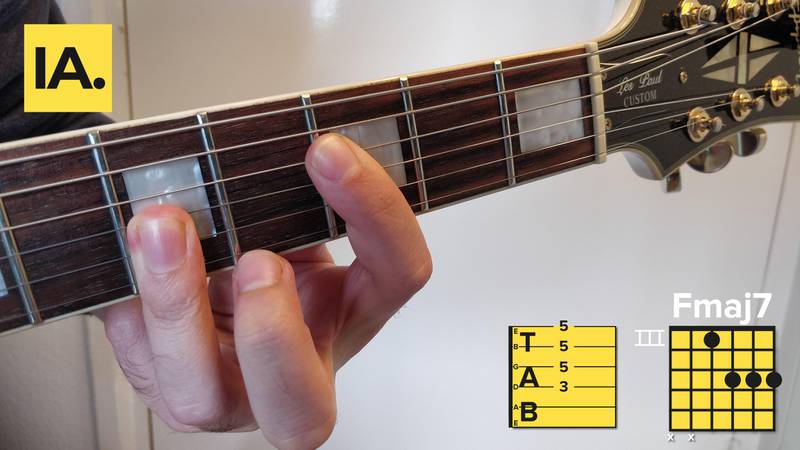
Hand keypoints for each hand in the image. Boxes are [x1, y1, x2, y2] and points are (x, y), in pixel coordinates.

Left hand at [98, 134, 431, 448]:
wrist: (217, 286)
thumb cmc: (265, 255)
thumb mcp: (295, 224)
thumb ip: (294, 202)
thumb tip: (278, 150)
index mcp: (347, 316)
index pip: (396, 275)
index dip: (374, 214)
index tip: (328, 152)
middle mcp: (294, 371)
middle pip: (302, 412)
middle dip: (274, 337)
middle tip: (259, 262)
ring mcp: (225, 394)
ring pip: (199, 396)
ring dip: (176, 305)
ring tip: (160, 228)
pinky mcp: (166, 386)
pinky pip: (136, 355)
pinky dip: (128, 299)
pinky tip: (128, 255)